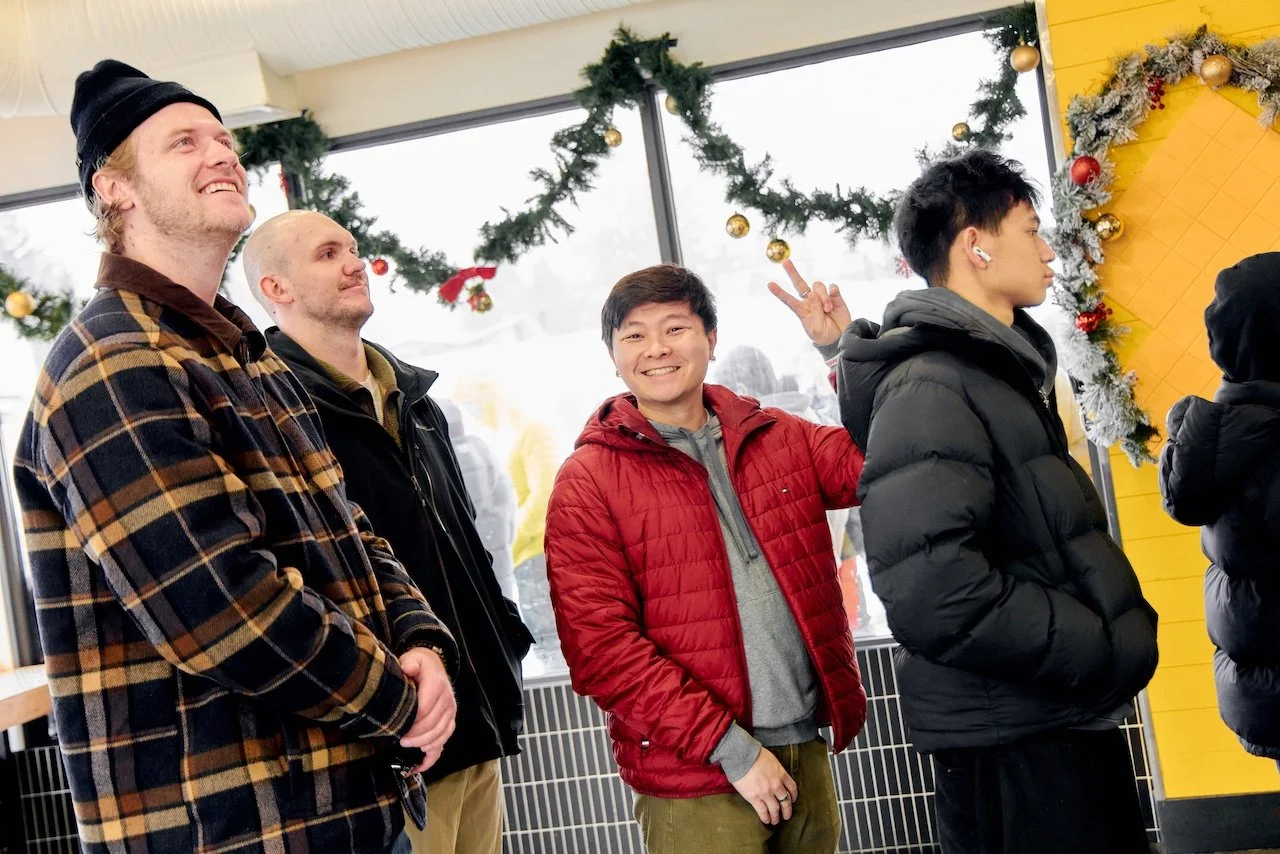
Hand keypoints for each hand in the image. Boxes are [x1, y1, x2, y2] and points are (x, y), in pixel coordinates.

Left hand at [398, 648, 456, 774]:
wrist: (434, 665)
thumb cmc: (420, 665)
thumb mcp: (413, 658)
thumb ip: (410, 663)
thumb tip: (407, 669)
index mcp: (437, 685)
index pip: (426, 710)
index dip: (413, 723)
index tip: (398, 729)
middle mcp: (447, 700)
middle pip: (433, 725)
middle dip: (416, 736)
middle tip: (400, 740)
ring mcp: (450, 712)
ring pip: (440, 735)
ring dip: (424, 744)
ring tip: (408, 746)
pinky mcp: (450, 720)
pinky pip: (445, 740)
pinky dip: (433, 755)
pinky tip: (421, 764)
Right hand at [730, 748, 798, 824]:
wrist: (742, 755)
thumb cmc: (754, 754)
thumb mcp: (771, 759)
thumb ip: (776, 770)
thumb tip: (774, 775)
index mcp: (781, 774)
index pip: (792, 788)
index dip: (793, 796)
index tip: (792, 800)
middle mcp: (776, 785)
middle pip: (785, 801)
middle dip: (787, 810)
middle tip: (786, 816)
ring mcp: (766, 793)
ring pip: (775, 809)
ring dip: (776, 816)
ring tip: (775, 821)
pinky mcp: (754, 797)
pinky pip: (762, 811)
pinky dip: (766, 817)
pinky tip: (766, 820)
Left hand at [768, 259, 850, 346]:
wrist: (840, 337)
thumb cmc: (824, 335)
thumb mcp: (816, 328)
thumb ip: (814, 311)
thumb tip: (813, 294)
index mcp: (801, 310)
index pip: (788, 299)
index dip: (779, 292)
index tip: (770, 284)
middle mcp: (810, 301)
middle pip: (799, 284)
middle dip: (792, 272)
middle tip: (785, 262)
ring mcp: (822, 297)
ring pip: (817, 286)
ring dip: (822, 297)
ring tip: (827, 310)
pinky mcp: (834, 296)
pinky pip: (832, 287)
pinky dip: (832, 292)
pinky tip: (832, 301)